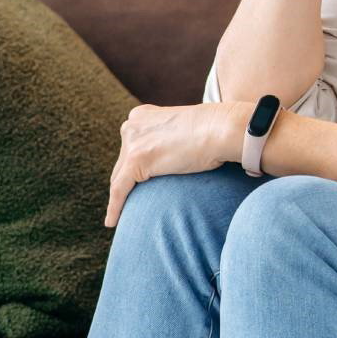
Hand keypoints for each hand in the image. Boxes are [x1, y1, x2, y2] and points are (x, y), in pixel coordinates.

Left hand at [103, 101, 249, 227]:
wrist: (224, 128)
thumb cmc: (217, 130)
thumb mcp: (186, 130)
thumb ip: (171, 140)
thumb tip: (174, 157)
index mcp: (143, 115)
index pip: (132, 146)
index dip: (132, 166)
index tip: (135, 182)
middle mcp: (132, 126)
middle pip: (123, 162)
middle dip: (125, 182)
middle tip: (127, 202)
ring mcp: (133, 142)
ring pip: (119, 178)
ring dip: (120, 198)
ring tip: (118, 216)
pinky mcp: (136, 160)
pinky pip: (119, 190)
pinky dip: (115, 208)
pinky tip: (112, 222)